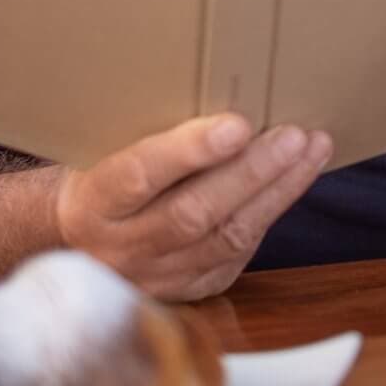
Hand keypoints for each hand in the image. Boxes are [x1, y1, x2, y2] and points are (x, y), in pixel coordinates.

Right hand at [55, 115, 332, 301]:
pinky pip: (235, 257)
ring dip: (277, 192)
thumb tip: (220, 92)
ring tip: (312, 150)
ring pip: (225, 239)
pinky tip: (292, 182)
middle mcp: (120, 248)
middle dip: (251, 172)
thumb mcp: (103, 153)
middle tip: (293, 135)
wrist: (73, 246)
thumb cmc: (102, 180)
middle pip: (193, 214)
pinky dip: (267, 216)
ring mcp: (154, 278)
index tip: (238, 124)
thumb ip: (146, 135)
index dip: (189, 151)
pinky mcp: (186, 293)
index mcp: (93, 203)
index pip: (139, 175)